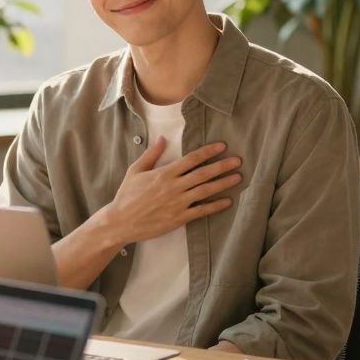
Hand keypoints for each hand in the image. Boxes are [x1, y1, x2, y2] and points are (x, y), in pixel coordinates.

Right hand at [98, 137, 240, 243]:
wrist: (120, 221)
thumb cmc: (127, 195)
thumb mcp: (136, 170)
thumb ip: (152, 154)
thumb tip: (163, 138)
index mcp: (164, 173)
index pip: (191, 159)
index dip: (208, 151)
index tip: (222, 146)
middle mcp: (174, 187)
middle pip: (203, 173)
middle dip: (222, 166)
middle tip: (238, 161)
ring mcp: (178, 203)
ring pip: (205, 191)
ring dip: (223, 183)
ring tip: (237, 178)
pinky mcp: (179, 218)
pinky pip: (201, 211)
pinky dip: (215, 206)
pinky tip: (227, 201)